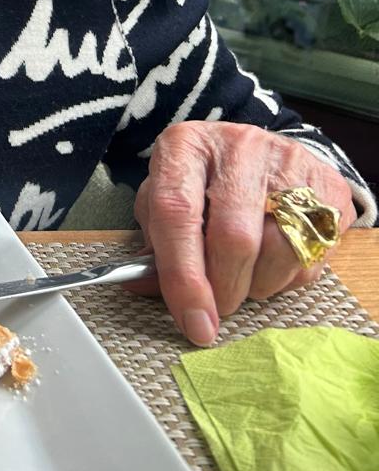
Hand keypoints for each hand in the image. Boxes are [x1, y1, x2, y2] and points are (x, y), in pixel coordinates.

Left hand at [133, 120, 355, 345]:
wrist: (258, 151)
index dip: (183, 277)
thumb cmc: (202, 183)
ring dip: (258, 286)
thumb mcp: (164, 198)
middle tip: (217, 306)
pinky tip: (273, 262)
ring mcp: (288, 162)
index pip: (178, 214)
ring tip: (244, 275)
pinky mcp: (327, 187)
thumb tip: (143, 286)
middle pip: (235, 238)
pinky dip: (288, 278)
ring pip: (280, 252)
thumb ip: (154, 243)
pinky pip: (313, 257)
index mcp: (186, 147)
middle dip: (224, 290)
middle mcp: (239, 146)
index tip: (193, 323)